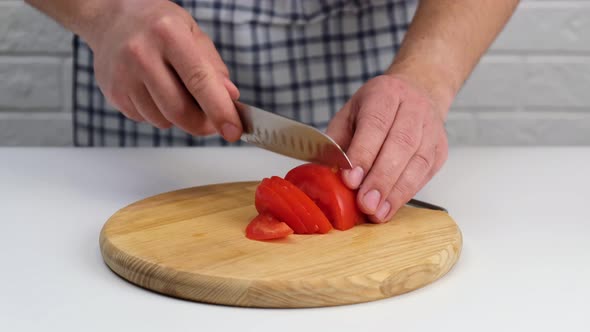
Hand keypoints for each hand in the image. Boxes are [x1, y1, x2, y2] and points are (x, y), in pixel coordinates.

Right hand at [82, 0, 241, 140]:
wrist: (111, 19)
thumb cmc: (159, 26)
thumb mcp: (192, 33)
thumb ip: (213, 67)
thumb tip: (230, 98)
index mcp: (168, 33)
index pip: (199, 81)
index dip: (220, 111)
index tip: (233, 131)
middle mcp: (141, 53)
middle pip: (180, 110)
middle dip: (202, 124)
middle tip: (212, 122)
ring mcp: (123, 75)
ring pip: (163, 120)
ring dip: (179, 118)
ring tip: (176, 91)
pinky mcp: (113, 93)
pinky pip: (146, 119)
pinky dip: (159, 114)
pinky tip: (154, 91)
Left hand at [326, 74, 448, 222]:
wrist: (417, 93)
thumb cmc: (377, 108)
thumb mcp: (349, 115)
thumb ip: (337, 142)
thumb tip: (324, 172)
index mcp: (385, 94)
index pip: (376, 124)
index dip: (363, 153)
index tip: (351, 180)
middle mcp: (413, 107)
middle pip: (401, 144)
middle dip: (381, 178)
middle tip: (365, 203)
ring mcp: (431, 128)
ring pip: (418, 161)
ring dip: (396, 191)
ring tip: (377, 212)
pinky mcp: (440, 149)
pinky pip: (425, 173)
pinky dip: (407, 193)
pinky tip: (390, 207)